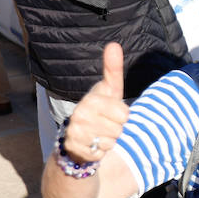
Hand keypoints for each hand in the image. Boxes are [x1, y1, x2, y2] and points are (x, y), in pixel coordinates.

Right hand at [63, 42, 130, 162]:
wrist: (78, 135)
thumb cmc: (100, 109)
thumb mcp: (109, 90)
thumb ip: (113, 69)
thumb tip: (114, 44)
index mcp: (90, 100)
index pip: (124, 114)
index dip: (122, 115)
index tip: (112, 111)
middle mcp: (79, 115)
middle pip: (119, 129)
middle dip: (116, 128)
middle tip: (105, 124)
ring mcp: (75, 133)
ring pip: (111, 141)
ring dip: (108, 140)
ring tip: (98, 133)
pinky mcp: (75, 148)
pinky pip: (101, 153)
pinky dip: (100, 150)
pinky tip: (92, 144)